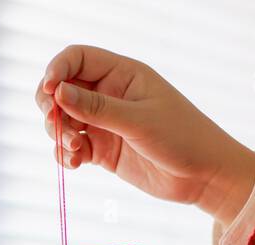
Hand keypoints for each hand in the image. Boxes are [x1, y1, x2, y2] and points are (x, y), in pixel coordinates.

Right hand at [33, 45, 254, 224]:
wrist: (205, 176)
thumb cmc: (183, 138)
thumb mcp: (139, 121)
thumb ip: (97, 108)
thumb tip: (57, 92)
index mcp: (122, 74)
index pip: (77, 58)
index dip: (57, 70)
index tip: (49, 91)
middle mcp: (109, 95)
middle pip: (62, 89)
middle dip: (51, 106)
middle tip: (55, 124)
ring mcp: (105, 123)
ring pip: (63, 119)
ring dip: (58, 133)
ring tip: (76, 150)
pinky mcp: (103, 150)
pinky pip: (72, 146)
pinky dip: (66, 154)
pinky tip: (75, 163)